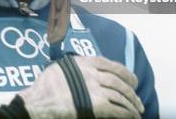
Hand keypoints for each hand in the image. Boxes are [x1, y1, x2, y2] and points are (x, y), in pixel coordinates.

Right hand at [19, 55, 144, 118]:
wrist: (38, 103)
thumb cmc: (45, 87)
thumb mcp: (60, 67)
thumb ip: (76, 66)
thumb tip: (86, 68)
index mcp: (85, 63)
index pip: (111, 65)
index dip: (125, 73)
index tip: (132, 80)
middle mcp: (93, 74)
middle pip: (119, 81)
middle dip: (132, 91)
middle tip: (138, 98)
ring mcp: (96, 90)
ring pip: (121, 95)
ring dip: (132, 104)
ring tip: (137, 110)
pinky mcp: (97, 106)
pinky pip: (118, 109)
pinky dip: (127, 113)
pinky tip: (132, 116)